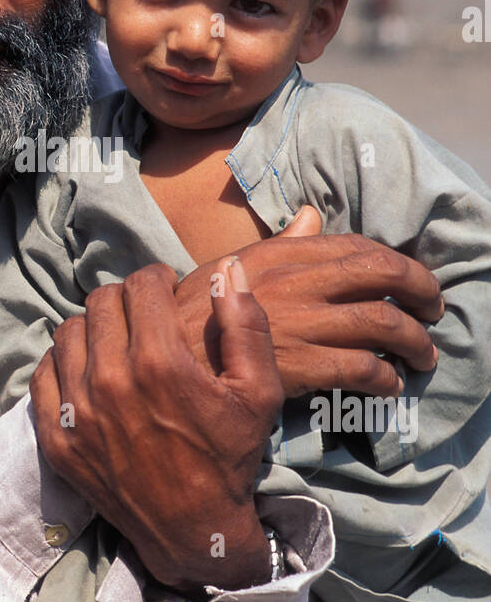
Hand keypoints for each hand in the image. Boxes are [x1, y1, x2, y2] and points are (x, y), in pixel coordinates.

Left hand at [29, 257, 280, 591]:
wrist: (191, 531)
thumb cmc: (229, 457)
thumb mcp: (259, 393)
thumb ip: (246, 325)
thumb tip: (228, 270)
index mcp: (161, 363)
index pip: (142, 285)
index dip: (158, 280)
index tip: (167, 291)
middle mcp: (110, 381)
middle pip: (102, 302)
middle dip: (127, 299)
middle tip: (144, 316)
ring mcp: (75, 411)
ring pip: (69, 332)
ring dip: (94, 327)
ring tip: (116, 341)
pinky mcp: (55, 437)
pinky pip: (44, 372)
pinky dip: (64, 363)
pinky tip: (88, 371)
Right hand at [176, 206, 442, 399]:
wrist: (166, 356)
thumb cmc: (193, 313)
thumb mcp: (234, 266)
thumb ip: (281, 244)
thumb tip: (311, 216)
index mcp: (284, 254)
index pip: (358, 247)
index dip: (397, 263)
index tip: (412, 280)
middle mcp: (300, 281)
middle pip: (384, 275)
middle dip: (422, 291)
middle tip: (435, 311)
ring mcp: (304, 323)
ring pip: (384, 323)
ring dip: (415, 342)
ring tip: (424, 357)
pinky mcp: (303, 365)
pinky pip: (362, 368)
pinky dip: (385, 378)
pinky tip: (390, 385)